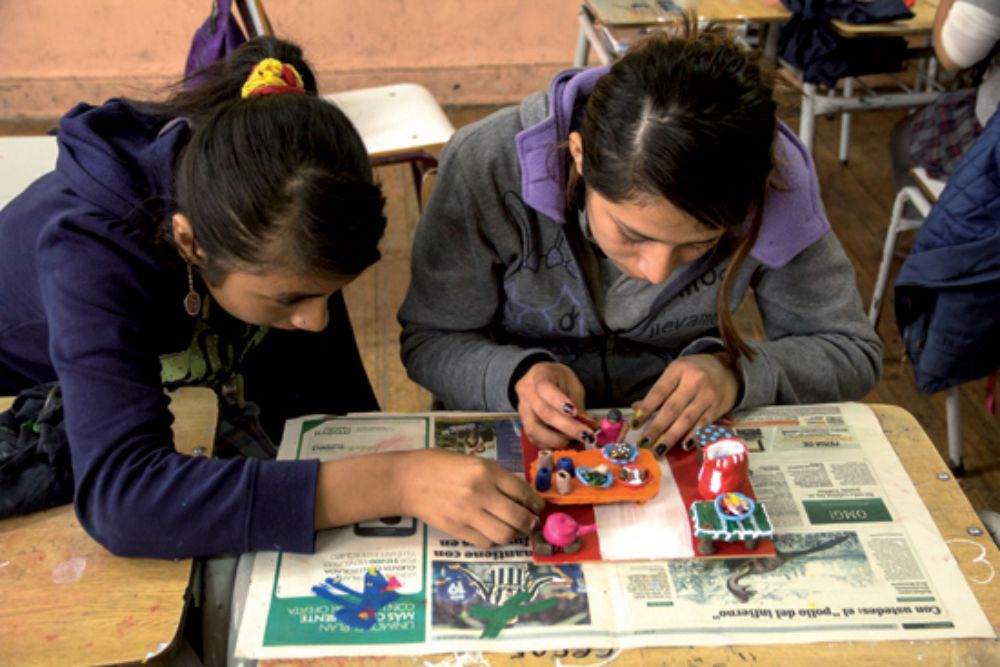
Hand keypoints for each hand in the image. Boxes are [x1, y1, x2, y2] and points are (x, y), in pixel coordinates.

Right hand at [399, 449, 544, 547]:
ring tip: (513, 529)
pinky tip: (492, 532)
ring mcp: (467, 514)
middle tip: (531, 522)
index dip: (535, 502)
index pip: (522, 491)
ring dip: (513, 534)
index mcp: (485, 471)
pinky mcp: (456, 530)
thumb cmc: (438, 465)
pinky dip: (493, 540)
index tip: (538, 507)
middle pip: (518, 517)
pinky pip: (485, 542)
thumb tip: (520, 494)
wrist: (406, 480)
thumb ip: (495, 476)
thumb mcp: (471, 461)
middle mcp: (479, 493)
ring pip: (504, 534)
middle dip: (530, 523)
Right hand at [514, 361, 593, 449]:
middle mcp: (526, 391)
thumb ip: (578, 404)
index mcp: (539, 375)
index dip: (559, 401)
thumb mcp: (572, 385)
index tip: (575, 412)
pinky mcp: (523, 423)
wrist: (542, 379)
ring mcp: (522, 409)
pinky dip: (549, 444)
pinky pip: (533, 438)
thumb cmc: (559, 380)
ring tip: (574, 440)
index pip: (545, 388)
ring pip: (534, 429)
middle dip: (566, 426)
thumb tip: (588, 426)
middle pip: (542, 412)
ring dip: (556, 439)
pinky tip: (563, 443)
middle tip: (585, 435)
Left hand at [631, 352, 740, 453]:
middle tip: (644, 443)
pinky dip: (692, 436)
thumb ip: (658, 392)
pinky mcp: (717, 408)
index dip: (646, 409)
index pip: (659, 392)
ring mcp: (707, 395)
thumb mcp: (675, 373)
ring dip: (671, 436)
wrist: (728, 370)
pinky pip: (703, 424)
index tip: (634, 424)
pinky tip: (683, 445)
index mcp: (679, 369)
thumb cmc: (695, 372)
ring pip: (686, 419)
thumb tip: (636, 408)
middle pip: (672, 408)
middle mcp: (694, 381)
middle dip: (656, 427)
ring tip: (658, 449)